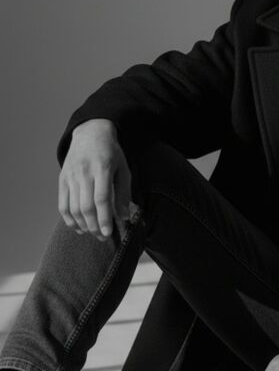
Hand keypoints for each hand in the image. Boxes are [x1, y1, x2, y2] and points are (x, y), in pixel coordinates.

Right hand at [58, 118, 132, 240]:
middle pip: (86, 206)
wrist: (90, 133)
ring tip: (92, 232)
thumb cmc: (111, 153)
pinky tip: (78, 227)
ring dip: (82, 225)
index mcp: (102, 168)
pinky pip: (62, 204)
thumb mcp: (123, 168)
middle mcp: (84, 173)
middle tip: (102, 237)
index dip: (104, 218)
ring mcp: (71, 176)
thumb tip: (124, 216)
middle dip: (94, 226)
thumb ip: (124, 192)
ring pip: (73, 208)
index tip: (108, 232)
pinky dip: (69, 219)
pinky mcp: (62, 180)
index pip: (102, 199)